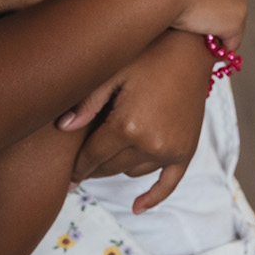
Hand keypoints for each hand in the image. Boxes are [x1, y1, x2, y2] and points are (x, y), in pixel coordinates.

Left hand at [58, 29, 209, 213]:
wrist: (192, 48)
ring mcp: (171, 150)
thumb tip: (62, 128)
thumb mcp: (113, 72)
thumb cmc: (149, 54)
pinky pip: (168, 183)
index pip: (92, 156)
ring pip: (132, 171)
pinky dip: (153, 196)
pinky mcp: (187, 150)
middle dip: (93, 167)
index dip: (76, 167)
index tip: (64, 178)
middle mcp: (150, 144)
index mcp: (127, 126)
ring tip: (105, 157)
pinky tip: (138, 206)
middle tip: (79, 166)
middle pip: (110, 167)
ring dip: (116, 167)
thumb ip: (87, 102)